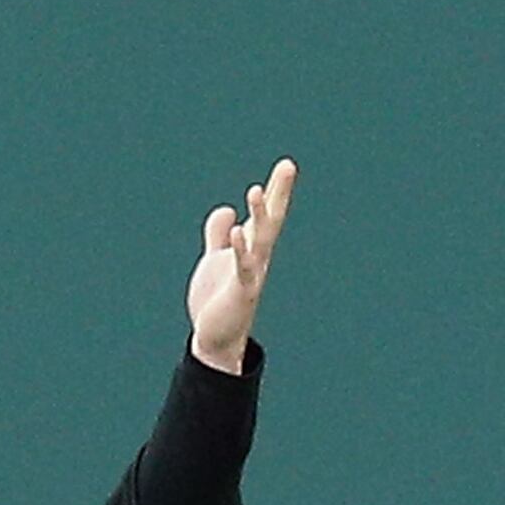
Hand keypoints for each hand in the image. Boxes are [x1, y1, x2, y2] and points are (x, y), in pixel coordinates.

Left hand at [185, 158, 296, 373]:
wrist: (215, 339)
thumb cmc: (217, 300)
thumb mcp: (215, 260)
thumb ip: (219, 235)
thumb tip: (227, 210)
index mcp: (251, 249)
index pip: (266, 215)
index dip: (275, 191)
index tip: (286, 165)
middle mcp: (257, 258)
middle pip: (271, 220)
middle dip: (278, 193)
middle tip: (289, 166)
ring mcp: (251, 274)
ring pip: (259, 240)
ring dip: (258, 216)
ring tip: (255, 190)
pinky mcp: (240, 292)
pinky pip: (243, 267)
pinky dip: (240, 249)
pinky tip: (237, 231)